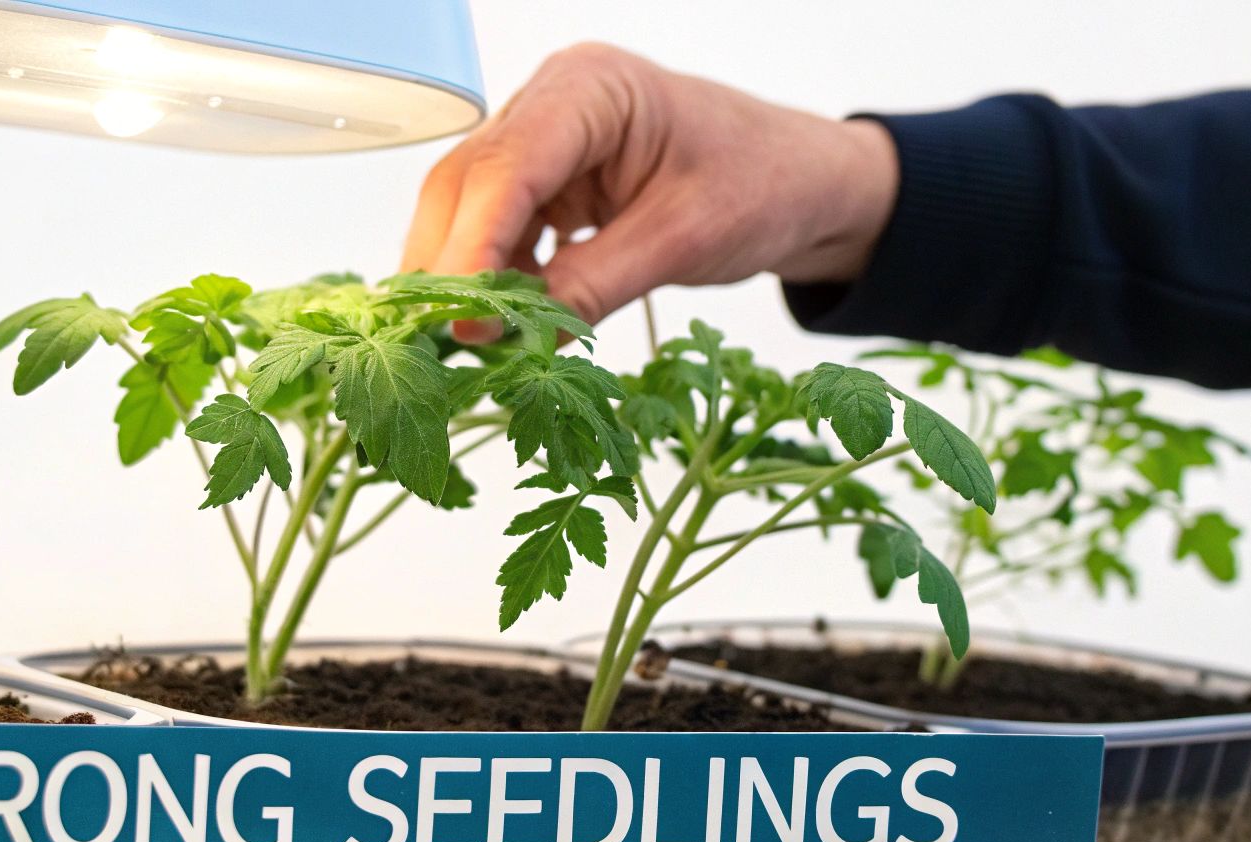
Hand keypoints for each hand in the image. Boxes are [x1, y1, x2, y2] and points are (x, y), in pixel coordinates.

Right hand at [401, 43, 898, 328]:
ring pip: (472, 211)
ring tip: (475, 343)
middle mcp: (554, 103)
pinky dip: (498, 279)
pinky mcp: (551, 182)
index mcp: (591, 88)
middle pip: (469, 185)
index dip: (474, 246)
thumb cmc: (763, 184)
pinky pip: (502, 231)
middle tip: (447, 342)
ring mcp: (547, 141)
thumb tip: (516, 336)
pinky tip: (505, 324)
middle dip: (452, 265)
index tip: (462, 317)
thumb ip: (594, 285)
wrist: (803, 183)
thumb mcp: (683, 241)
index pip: (508, 168)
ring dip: (468, 278)